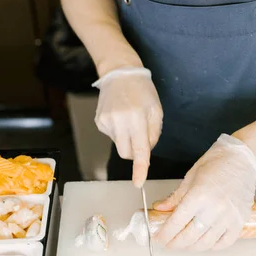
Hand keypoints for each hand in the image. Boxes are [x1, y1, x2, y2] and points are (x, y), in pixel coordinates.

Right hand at [92, 67, 162, 187]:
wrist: (120, 73)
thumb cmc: (142, 91)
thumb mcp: (157, 111)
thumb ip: (153, 135)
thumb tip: (145, 153)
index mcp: (137, 118)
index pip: (140, 150)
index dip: (140, 168)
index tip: (138, 183)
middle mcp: (119, 121)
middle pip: (126, 153)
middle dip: (135, 152)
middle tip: (140, 135)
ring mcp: (106, 122)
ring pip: (119, 145)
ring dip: (127, 139)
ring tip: (129, 119)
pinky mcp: (99, 122)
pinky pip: (112, 136)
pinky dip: (119, 131)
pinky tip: (120, 116)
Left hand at [152, 134, 255, 250]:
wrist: (243, 159)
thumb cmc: (217, 163)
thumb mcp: (190, 177)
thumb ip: (175, 197)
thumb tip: (159, 208)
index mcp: (199, 196)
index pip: (176, 223)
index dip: (164, 234)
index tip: (157, 239)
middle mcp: (214, 209)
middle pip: (189, 237)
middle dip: (174, 244)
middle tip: (167, 244)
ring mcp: (229, 217)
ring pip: (205, 243)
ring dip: (190, 247)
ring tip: (183, 245)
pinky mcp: (240, 221)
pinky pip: (224, 242)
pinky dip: (211, 246)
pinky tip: (203, 243)